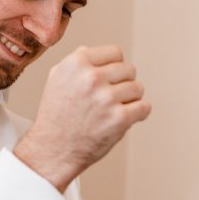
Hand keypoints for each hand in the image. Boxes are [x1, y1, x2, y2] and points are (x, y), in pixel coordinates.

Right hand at [15, 45, 150, 190]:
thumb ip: (76, 61)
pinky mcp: (119, 119)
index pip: (115, 53)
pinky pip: (144, 107)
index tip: (107, 81)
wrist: (53, 149)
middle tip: (110, 98)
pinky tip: (126, 118)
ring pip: (138, 88)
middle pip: (129, 69)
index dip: (114, 68)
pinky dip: (139, 113)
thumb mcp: (57, 78)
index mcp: (76, 63)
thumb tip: (93, 50)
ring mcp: (106, 99)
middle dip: (123, 83)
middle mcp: (91, 78)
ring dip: (130, 99)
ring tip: (114, 110)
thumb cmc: (56, 115)